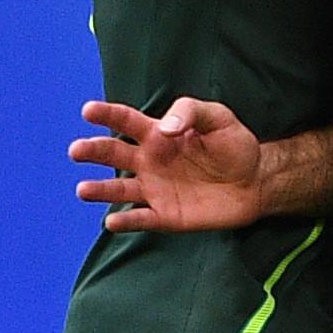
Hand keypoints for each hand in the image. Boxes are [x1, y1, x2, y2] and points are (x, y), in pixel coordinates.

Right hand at [69, 98, 269, 231]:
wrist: (255, 181)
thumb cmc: (233, 144)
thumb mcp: (218, 118)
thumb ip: (190, 113)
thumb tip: (163, 129)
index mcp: (156, 134)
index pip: (125, 121)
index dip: (107, 114)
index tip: (88, 111)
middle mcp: (148, 161)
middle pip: (113, 155)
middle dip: (93, 151)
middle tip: (76, 150)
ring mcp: (154, 189)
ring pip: (119, 190)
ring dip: (99, 190)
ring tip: (83, 190)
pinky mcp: (165, 215)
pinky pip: (141, 219)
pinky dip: (126, 221)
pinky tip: (112, 222)